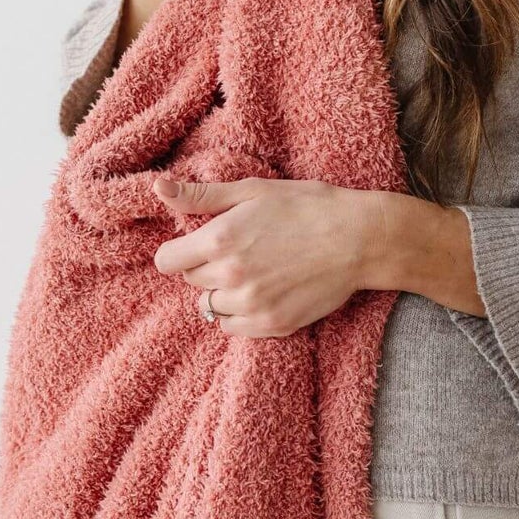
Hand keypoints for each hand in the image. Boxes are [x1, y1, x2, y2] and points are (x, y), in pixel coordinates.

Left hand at [149, 175, 378, 337]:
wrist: (360, 239)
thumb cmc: (307, 207)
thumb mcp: (253, 191)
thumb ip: (202, 196)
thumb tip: (158, 190)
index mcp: (220, 240)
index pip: (166, 261)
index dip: (179, 250)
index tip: (198, 242)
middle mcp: (230, 277)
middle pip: (191, 281)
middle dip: (206, 265)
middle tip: (238, 249)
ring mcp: (251, 306)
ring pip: (210, 306)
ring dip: (223, 290)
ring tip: (254, 270)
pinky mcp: (272, 326)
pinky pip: (232, 328)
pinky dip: (239, 313)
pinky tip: (262, 292)